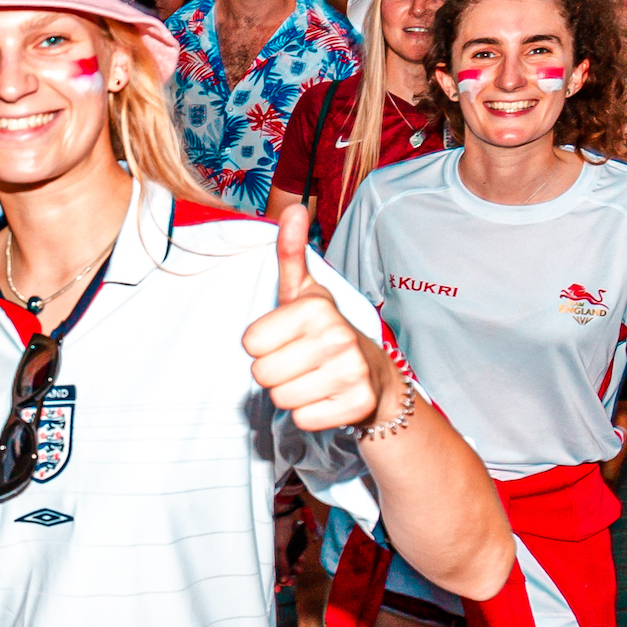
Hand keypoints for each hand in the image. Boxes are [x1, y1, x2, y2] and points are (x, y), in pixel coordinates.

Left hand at [243, 203, 391, 431]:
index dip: (264, 345)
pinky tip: (327, 396)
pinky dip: (310, 413)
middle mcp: (336, 337)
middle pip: (261, 374)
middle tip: (300, 362)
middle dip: (275, 371)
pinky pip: (303, 418)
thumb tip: (294, 208)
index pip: (250, 344)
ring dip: (292, 392)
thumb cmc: (327, 331)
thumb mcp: (304, 292)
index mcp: (316, 308)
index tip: (288, 339)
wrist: (376, 375)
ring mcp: (350, 372)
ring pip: (280, 398)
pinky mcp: (356, 404)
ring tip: (313, 378)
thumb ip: (291, 253)